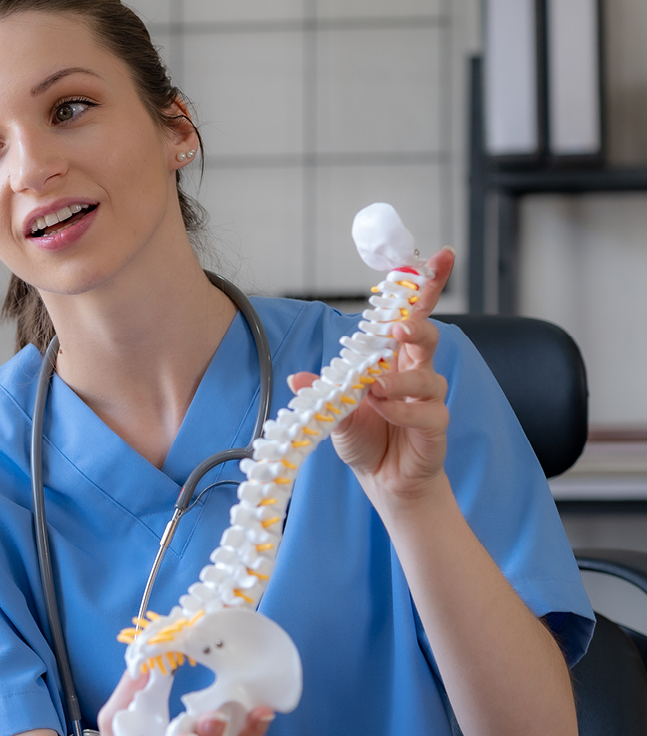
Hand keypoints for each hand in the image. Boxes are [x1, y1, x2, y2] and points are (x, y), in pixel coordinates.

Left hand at [288, 247, 456, 507]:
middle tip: (396, 328)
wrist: (384, 480)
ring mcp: (429, 398)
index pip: (411, 314)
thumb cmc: (365, 437)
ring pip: (428, 374)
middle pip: (429, 332)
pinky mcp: (435, 425)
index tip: (438, 255)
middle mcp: (415, 371)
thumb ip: (324, 392)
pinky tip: (382, 410)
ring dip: (399, 379)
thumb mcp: (335, 412)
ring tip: (374, 389)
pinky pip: (427, 410)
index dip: (425, 286)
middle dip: (418, 322)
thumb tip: (298, 377)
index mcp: (393, 358)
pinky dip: (401, 409)